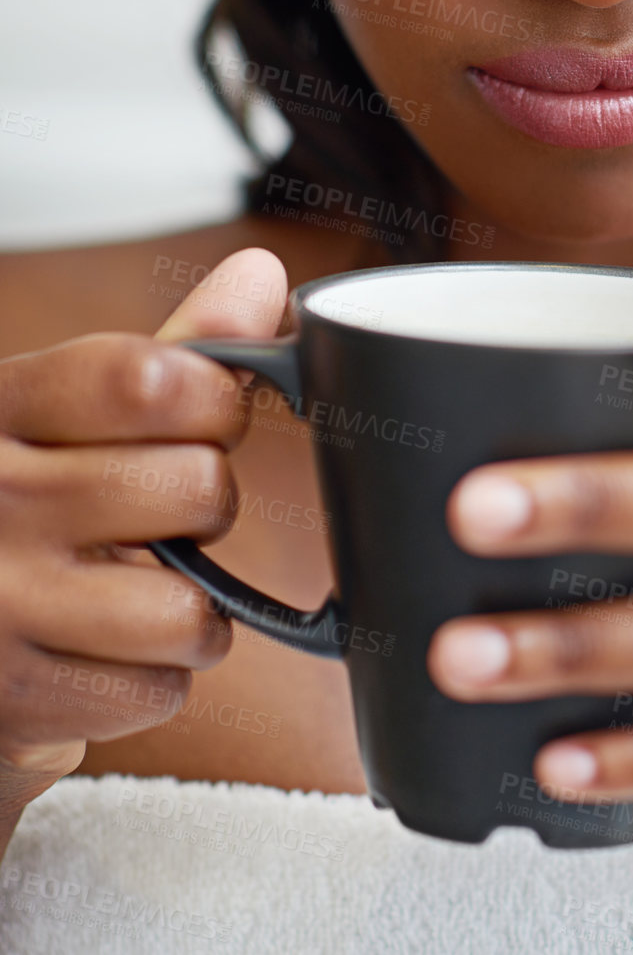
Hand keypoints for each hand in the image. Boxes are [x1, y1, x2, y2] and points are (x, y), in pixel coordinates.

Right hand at [0, 248, 284, 814]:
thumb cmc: (17, 509)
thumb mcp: (64, 417)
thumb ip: (170, 351)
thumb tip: (263, 273)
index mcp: (0, 409)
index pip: (147, 380)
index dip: (216, 397)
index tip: (212, 412)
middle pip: (194, 489)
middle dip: (205, 504)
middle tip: (157, 514)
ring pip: (189, 607)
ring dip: (190, 608)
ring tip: (136, 588)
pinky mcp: (15, 701)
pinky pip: (161, 687)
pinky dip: (152, 678)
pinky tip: (102, 652)